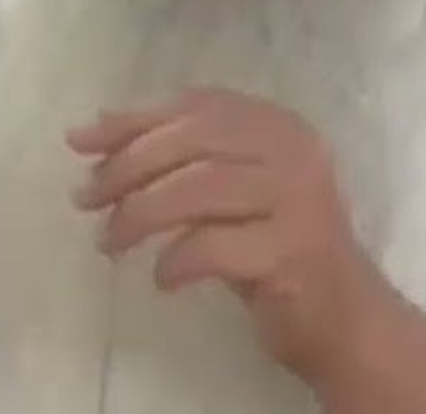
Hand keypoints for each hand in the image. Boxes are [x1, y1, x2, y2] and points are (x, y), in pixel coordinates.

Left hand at [68, 87, 395, 390]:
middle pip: (195, 138)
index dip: (134, 119)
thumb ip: (177, 157)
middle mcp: (294, 150)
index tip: (80, 143)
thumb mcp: (225, 192)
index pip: (195, 104)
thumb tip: (98, 129)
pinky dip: (177, 258)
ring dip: (141, 213)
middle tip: (86, 197)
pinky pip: (217, 245)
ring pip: (201, 187)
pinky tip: (161, 277)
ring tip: (109, 241)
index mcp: (277, 124)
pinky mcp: (295, 252)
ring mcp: (299, 199)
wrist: (345, 320)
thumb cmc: (273, 247)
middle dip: (129, 165)